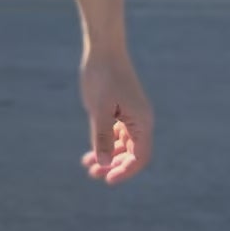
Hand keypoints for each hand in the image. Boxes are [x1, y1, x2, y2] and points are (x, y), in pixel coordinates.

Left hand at [79, 48, 152, 184]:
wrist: (103, 50)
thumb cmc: (103, 77)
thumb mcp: (100, 109)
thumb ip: (102, 137)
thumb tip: (104, 164)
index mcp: (142, 122)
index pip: (140, 157)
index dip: (126, 171)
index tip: (108, 180)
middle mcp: (139, 121)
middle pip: (132, 154)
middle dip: (114, 166)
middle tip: (92, 173)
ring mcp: (129, 116)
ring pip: (122, 146)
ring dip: (107, 158)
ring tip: (88, 166)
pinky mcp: (118, 111)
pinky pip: (114, 135)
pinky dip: (103, 145)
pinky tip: (88, 154)